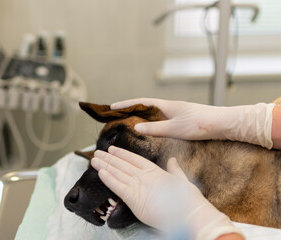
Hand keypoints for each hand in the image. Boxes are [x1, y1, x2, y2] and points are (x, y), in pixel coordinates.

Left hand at [91, 146, 243, 238]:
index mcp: (156, 171)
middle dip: (109, 158)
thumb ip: (174, 169)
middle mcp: (145, 176)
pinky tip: (100, 172)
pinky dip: (108, 179)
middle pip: (122, 165)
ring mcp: (139, 186)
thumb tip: (172, 160)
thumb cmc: (188, 201)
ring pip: (118, 173)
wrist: (190, 215)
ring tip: (94, 159)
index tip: (112, 149)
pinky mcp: (135, 199)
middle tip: (97, 152)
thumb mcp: (182, 181)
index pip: (134, 159)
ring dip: (105, 166)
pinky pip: (118, 187)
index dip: (121, 154)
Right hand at [111, 98, 274, 148]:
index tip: (111, 106)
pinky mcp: (180, 120)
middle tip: (116, 115)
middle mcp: (168, 107)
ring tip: (127, 122)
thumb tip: (136, 127)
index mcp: (165, 106)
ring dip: (139, 116)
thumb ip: (155, 129)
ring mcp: (174, 113)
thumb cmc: (201, 124)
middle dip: (129, 110)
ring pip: (152, 113)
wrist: (223, 123)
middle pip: (144, 107)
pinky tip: (149, 129)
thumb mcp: (175, 128)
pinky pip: (159, 119)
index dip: (125, 104)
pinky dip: (150, 122)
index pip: (140, 103)